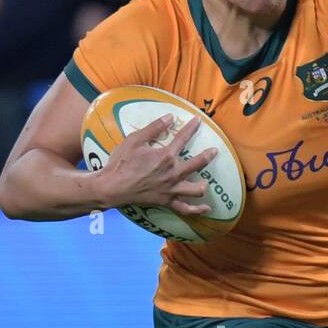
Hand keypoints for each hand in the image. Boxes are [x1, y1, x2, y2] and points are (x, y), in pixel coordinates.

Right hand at [99, 113, 215, 215]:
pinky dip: (198, 210)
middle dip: (208, 156)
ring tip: (206, 182)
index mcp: (166, 156)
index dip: (192, 128)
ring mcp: (171, 189)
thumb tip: (170, 117)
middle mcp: (173, 173)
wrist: (113, 187)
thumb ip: (154, 127)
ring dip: (203, 185)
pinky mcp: (167, 202)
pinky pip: (186, 209)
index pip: (183, 138)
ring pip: (196, 189)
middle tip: (214, 151)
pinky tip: (207, 209)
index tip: (199, 121)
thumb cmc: (122, 162)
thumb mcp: (135, 140)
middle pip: (198, 164)